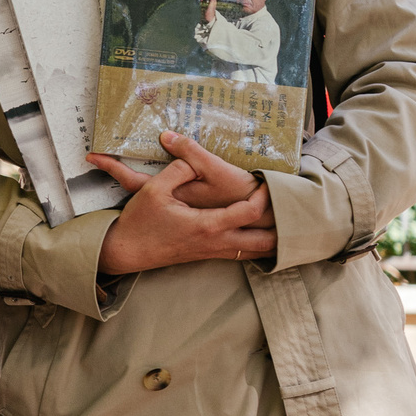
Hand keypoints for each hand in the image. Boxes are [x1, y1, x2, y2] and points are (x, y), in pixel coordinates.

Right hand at [88, 133, 276, 273]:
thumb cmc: (141, 221)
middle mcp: (216, 241)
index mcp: (208, 224)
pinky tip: (259, 237)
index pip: (249, 212)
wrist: (128, 251)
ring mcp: (213, 251)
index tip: (265, 182)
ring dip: (273, 241)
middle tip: (287, 209)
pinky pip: (242, 255)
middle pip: (264, 242)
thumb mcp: (154, 189)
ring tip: (283, 224)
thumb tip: (194, 160)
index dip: (263, 197)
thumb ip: (178, 170)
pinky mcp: (207, 255)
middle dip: (282, 228)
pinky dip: (257, 247)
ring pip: (256, 252)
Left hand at [109, 129, 267, 210]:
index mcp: (170, 195)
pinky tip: (160, 184)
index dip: (111, 166)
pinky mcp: (192, 214)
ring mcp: (180, 212)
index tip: (90, 154)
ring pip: (150, 198)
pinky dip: (159, 192)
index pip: (131, 180)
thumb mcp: (214, 169)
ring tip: (118, 168)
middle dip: (117, 176)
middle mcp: (171, 206)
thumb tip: (165, 136)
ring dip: (135, 186)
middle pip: (135, 192)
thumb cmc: (237, 193)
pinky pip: (165, 200)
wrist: (262, 218)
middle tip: (97, 161)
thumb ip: (189, 154)